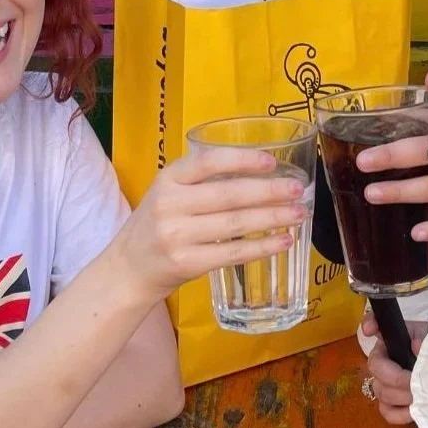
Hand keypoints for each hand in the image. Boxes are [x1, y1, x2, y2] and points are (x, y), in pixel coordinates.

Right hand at [116, 147, 309, 299]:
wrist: (129, 267)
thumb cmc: (158, 224)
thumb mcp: (169, 192)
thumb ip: (203, 181)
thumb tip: (262, 174)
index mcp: (168, 179)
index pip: (209, 162)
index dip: (243, 160)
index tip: (272, 162)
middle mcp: (170, 204)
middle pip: (229, 195)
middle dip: (269, 192)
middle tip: (299, 190)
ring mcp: (177, 236)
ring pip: (235, 224)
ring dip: (272, 218)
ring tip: (299, 214)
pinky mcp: (187, 263)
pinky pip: (233, 253)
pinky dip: (262, 247)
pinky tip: (283, 241)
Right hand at [361, 313, 427, 424]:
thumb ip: (425, 339)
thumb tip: (416, 344)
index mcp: (391, 340)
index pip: (373, 324)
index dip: (368, 325)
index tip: (369, 331)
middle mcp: (382, 362)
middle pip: (377, 370)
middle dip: (398, 378)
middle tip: (419, 382)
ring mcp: (384, 385)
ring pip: (383, 393)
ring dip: (403, 396)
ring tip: (424, 396)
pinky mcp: (392, 406)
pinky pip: (389, 413)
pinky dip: (401, 413)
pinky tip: (416, 409)